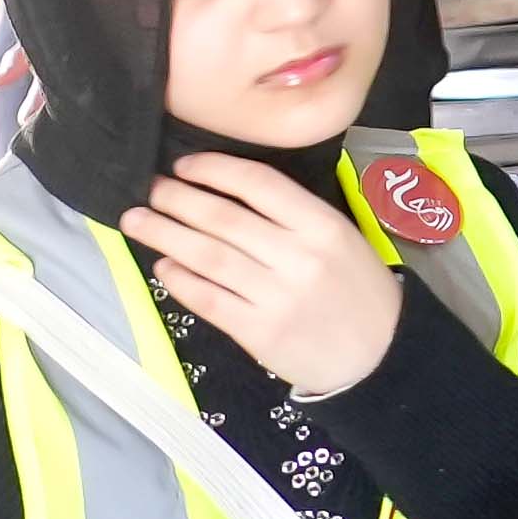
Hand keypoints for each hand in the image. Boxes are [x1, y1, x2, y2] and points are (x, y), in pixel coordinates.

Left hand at [123, 160, 401, 399]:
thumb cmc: (356, 288)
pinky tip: (163, 267)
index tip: (183, 165)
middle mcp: (298, 257)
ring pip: (209, 257)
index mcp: (322, 226)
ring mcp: (276, 296)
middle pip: (225, 219)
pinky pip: (208, 299)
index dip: (214, 170)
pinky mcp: (258, 332)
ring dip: (166, 235)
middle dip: (178, 200)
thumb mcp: (341, 239)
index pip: (260, 184)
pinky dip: (180, 280)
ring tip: (137, 221)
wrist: (379, 353)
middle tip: (149, 190)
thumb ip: (293, 217)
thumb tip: (227, 193)